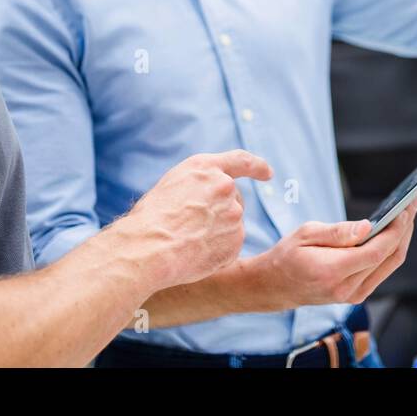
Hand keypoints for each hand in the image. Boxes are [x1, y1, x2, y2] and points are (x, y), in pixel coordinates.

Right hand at [121, 150, 271, 288]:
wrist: (149, 247)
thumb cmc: (150, 219)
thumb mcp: (171, 186)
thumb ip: (198, 186)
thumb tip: (209, 200)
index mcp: (205, 167)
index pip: (240, 160)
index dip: (257, 166)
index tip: (267, 173)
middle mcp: (224, 186)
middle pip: (234, 200)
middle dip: (223, 213)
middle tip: (195, 228)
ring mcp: (234, 213)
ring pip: (231, 225)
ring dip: (216, 234)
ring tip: (187, 241)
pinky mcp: (236, 240)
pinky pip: (230, 247)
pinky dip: (217, 252)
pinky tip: (195, 255)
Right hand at [247, 200, 416, 310]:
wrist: (273, 286)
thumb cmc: (286, 255)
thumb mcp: (306, 234)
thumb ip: (338, 232)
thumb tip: (368, 226)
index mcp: (332, 272)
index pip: (375, 252)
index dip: (395, 231)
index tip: (405, 209)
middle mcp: (346, 289)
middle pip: (388, 259)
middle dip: (404, 230)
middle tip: (412, 205)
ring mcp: (352, 296)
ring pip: (388, 266)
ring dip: (400, 240)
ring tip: (407, 215)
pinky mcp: (355, 295)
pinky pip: (380, 271)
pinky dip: (390, 251)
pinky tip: (393, 232)